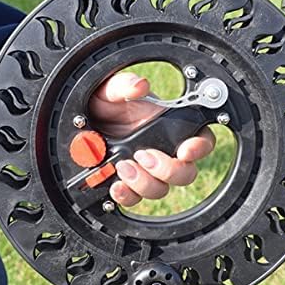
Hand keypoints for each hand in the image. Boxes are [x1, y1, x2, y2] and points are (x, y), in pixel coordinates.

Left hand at [88, 72, 215, 206]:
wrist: (83, 121)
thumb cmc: (104, 103)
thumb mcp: (110, 89)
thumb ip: (124, 84)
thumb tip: (139, 86)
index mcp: (170, 126)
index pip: (202, 140)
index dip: (200, 148)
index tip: (185, 150)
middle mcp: (163, 151)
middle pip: (185, 174)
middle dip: (167, 170)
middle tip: (143, 155)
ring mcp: (146, 171)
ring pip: (160, 189)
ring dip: (144, 183)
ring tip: (123, 167)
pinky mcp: (128, 184)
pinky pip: (134, 199)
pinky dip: (126, 196)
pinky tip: (117, 186)